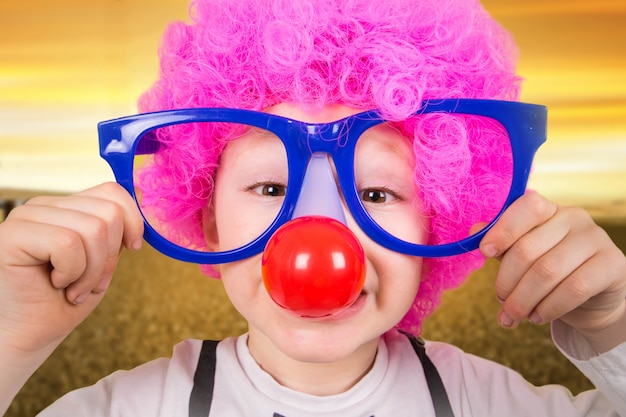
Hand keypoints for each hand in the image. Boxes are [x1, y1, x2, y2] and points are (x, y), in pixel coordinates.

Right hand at [0, 182, 143, 357]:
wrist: (29, 336)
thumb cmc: (62, 301)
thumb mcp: (101, 260)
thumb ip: (116, 230)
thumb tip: (140, 197)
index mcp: (65, 207)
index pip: (111, 192)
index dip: (133, 221)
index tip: (132, 249)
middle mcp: (44, 206)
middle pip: (109, 213)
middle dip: (110, 257)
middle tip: (92, 283)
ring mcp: (26, 217)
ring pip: (93, 229)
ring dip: (91, 271)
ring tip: (74, 288)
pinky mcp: (12, 235)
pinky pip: (68, 243)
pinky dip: (72, 272)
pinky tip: (56, 284)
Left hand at [479, 192, 625, 351]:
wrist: (592, 297)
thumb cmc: (549, 270)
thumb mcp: (522, 255)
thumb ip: (500, 243)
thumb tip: (474, 232)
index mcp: (548, 209)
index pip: (526, 208)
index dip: (503, 230)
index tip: (484, 253)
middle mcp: (574, 217)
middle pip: (529, 249)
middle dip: (507, 281)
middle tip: (500, 301)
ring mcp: (596, 239)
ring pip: (548, 272)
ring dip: (523, 300)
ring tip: (513, 315)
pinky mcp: (613, 264)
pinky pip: (574, 288)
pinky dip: (549, 307)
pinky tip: (537, 316)